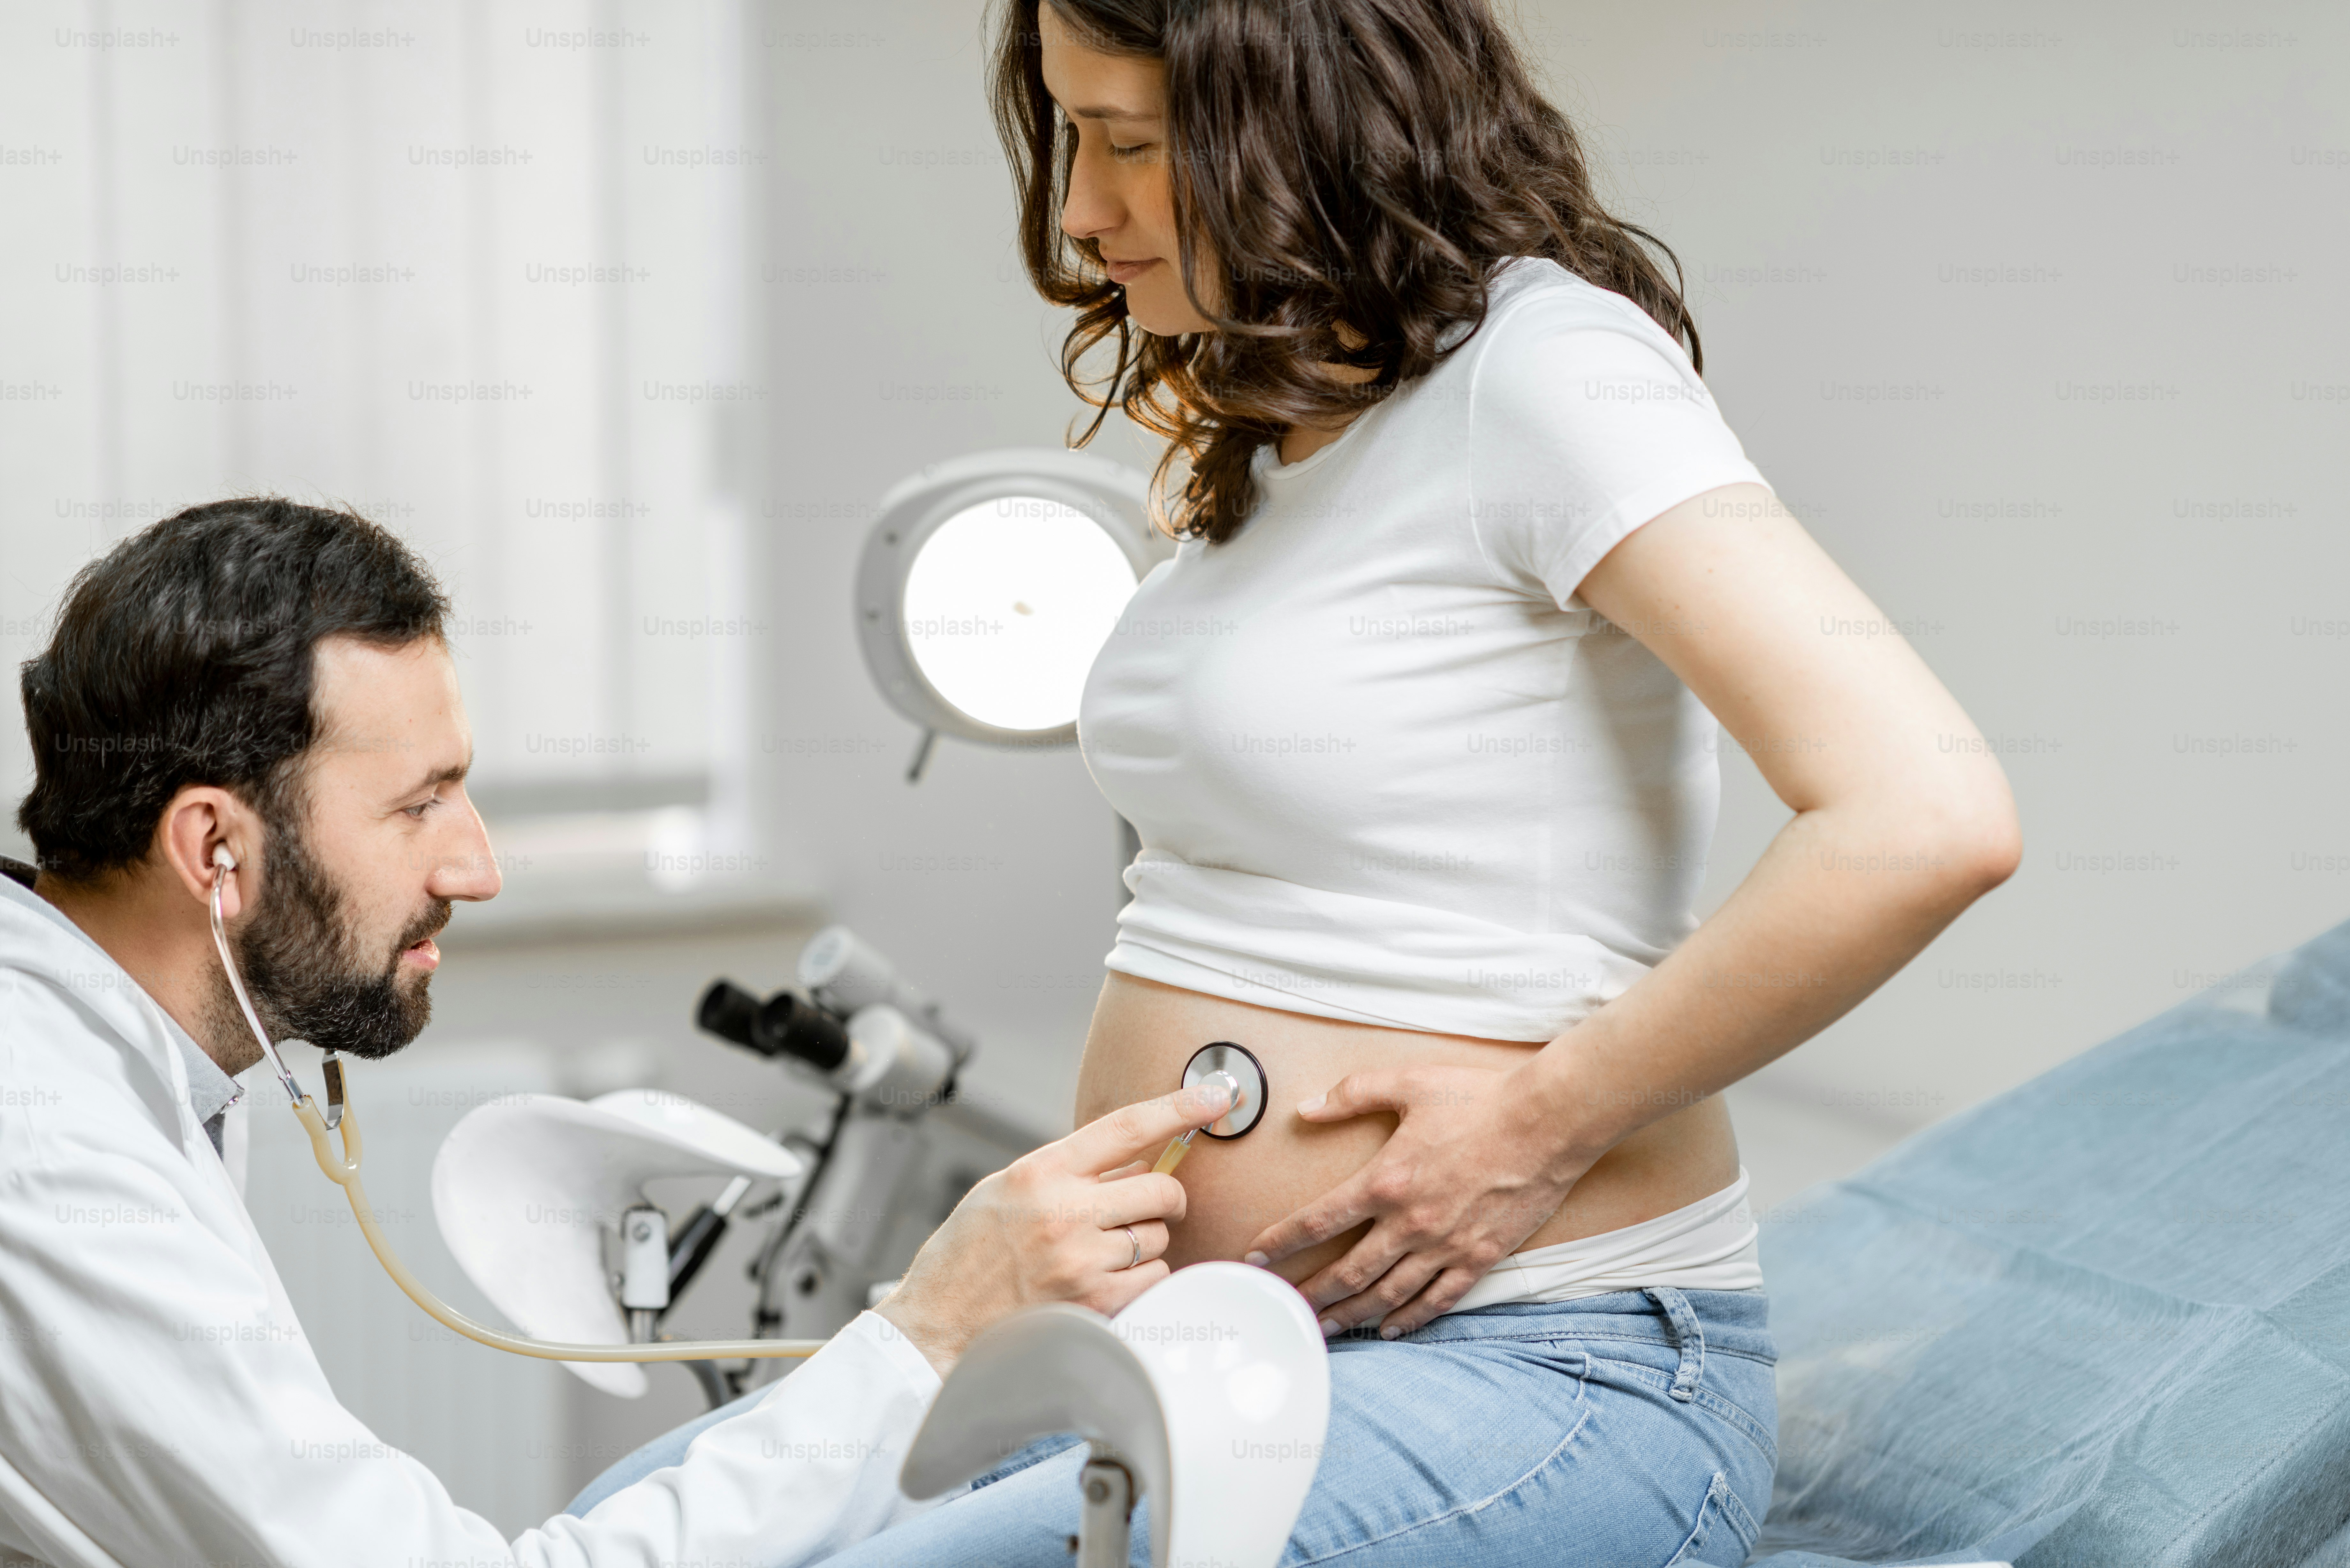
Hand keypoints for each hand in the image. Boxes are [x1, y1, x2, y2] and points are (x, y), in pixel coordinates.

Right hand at [873, 1077, 1234, 1373]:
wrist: (938, 1323)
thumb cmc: (969, 1253)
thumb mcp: (1007, 1188)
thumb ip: (1068, 1171)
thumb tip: (1136, 1160)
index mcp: (1041, 1172)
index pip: (1127, 1128)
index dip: (1179, 1108)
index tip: (1214, 1096)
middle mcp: (1065, 1212)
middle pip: (1159, 1188)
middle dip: (1165, 1196)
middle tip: (1146, 1205)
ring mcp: (1081, 1261)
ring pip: (1157, 1236)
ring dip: (1144, 1240)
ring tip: (1101, 1249)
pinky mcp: (1094, 1304)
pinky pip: (1153, 1278)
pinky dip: (1141, 1276)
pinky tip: (1106, 1278)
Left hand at [1241, 1063, 1593, 1338]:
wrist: (1548, 1121)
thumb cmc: (1478, 1097)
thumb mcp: (1407, 1082)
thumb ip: (1351, 1094)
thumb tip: (1304, 1107)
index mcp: (1386, 1181)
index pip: (1318, 1221)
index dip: (1281, 1242)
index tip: (1255, 1258)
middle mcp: (1410, 1223)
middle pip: (1347, 1272)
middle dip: (1311, 1295)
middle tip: (1284, 1311)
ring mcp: (1446, 1246)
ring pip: (1388, 1294)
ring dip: (1351, 1315)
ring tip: (1325, 1329)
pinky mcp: (1480, 1257)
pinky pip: (1438, 1299)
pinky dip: (1410, 1319)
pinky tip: (1389, 1329)